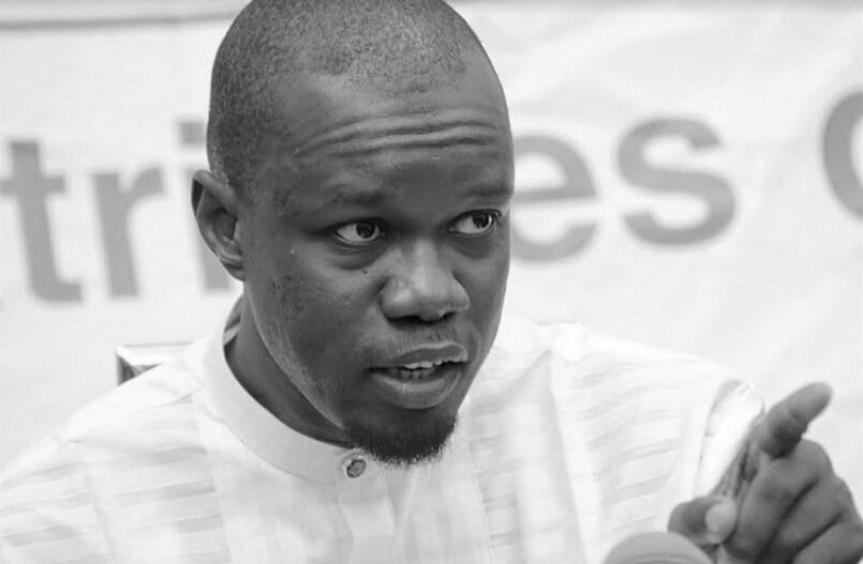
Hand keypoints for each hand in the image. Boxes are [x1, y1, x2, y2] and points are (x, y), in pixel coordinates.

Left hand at [668, 382, 862, 562]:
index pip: (782, 423)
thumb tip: (722, 516)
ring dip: (770, 553)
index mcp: (763, 449)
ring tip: (756, 560)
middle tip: (733, 552)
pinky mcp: (854, 531)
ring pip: (799, 525)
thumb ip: (694, 515)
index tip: (820, 391)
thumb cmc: (718, 537)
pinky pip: (826, 553)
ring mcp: (835, 495)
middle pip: (779, 483)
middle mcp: (807, 462)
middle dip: (750, 525)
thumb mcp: (692, 523)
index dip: (800, 408)